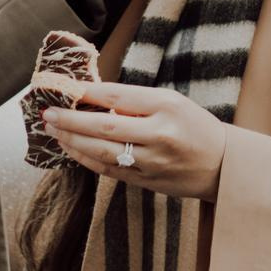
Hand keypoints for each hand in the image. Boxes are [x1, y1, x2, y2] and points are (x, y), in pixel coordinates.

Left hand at [42, 82, 226, 200]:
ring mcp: (152, 161)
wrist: (223, 165)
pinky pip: (109, 169)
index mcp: (167, 106)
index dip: (87, 93)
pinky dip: (86, 159)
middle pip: (104, 125)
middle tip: (48, 113)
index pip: (118, 96)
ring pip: (102, 151)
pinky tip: (72, 149)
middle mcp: (159, 133)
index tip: (65, 89)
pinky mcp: (147, 181)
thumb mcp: (172, 102)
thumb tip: (93, 97)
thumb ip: (136, 101)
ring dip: (72, 141)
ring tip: (53, 130)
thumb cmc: (195, 127)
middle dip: (71, 120)